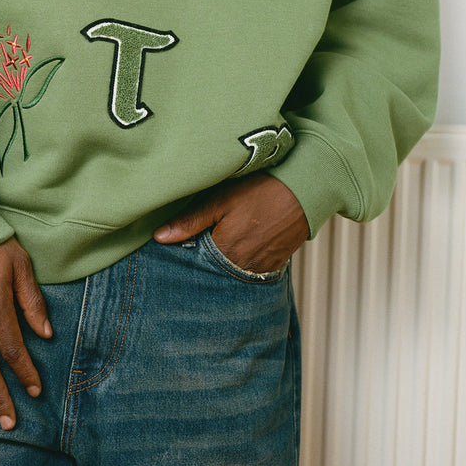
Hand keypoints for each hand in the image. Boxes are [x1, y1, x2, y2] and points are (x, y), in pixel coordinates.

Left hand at [153, 173, 308, 274]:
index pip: (193, 267)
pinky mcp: (274, 266)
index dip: (183, 256)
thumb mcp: (220, 200)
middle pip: (212, 275)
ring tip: (215, 244)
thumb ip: (190, 221)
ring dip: (220, 264)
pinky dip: (238, 263)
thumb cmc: (261, 190)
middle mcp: (243, 271)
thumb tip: (159, 237)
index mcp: (226, 255)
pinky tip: (235, 247)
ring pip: (230, 274)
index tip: (173, 248)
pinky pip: (248, 272)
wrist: (305, 190)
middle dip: (200, 264)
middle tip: (193, 246)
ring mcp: (260, 271)